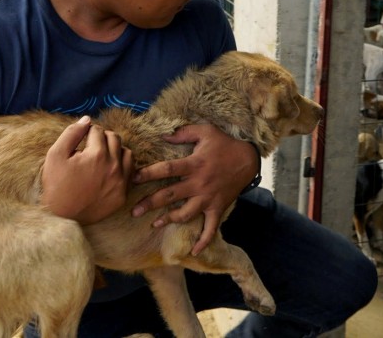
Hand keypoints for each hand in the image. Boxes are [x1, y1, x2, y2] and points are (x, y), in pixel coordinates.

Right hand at [41, 115, 131, 224]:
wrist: (61, 218)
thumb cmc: (56, 185)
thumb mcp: (55, 155)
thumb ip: (71, 133)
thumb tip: (87, 119)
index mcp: (97, 155)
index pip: (97, 131)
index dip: (86, 132)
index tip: (80, 140)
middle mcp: (113, 166)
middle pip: (114, 138)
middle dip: (101, 138)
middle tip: (89, 147)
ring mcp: (121, 181)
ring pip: (127, 152)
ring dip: (115, 150)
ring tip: (101, 156)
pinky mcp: (123, 194)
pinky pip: (131, 172)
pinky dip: (122, 166)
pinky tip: (110, 169)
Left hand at [131, 124, 258, 254]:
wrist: (249, 160)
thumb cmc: (225, 144)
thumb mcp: (206, 131)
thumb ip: (183, 132)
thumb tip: (163, 135)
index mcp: (194, 164)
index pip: (166, 169)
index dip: (149, 173)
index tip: (133, 178)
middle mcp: (199, 184)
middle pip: (170, 195)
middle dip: (149, 204)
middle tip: (133, 211)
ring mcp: (209, 198)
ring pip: (185, 214)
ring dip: (169, 220)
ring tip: (154, 224)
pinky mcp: (218, 208)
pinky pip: (211, 228)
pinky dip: (203, 241)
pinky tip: (193, 251)